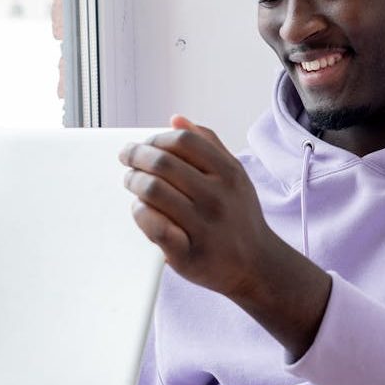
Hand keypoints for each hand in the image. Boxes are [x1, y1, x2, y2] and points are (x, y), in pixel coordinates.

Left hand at [119, 115, 269, 301]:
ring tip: (131, 181)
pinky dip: (140, 212)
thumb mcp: (235, 176)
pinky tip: (141, 209)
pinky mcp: (188, 254)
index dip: (156, 138)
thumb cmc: (239, 216)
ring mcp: (203, 227)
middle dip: (136, 156)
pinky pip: (154, 226)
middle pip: (163, 163)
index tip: (143, 144)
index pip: (184, 141)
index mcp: (229, 174)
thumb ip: (209, 146)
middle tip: (127, 159)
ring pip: (153, 191)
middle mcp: (218, 198)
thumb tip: (176, 119)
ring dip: (134, 182)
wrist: (257, 266)